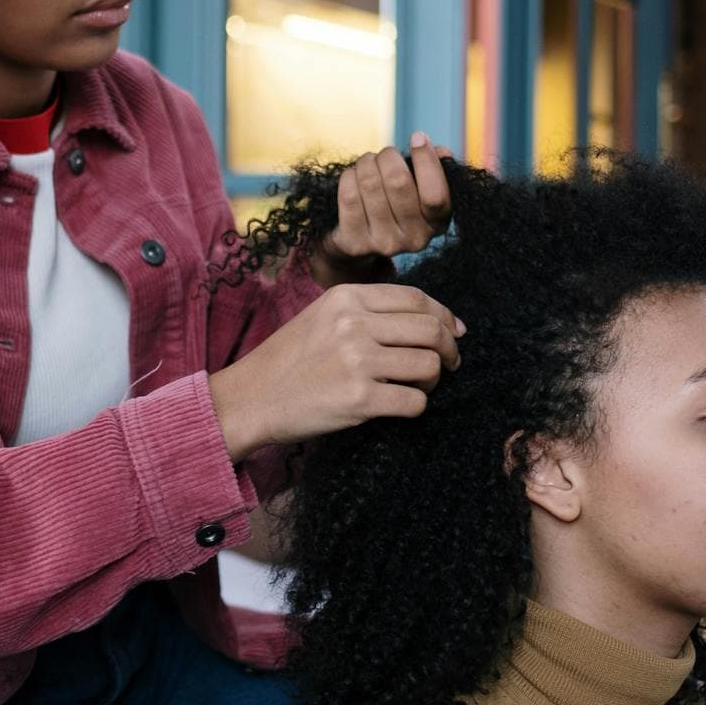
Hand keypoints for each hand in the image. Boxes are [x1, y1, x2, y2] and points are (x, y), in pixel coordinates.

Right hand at [206, 282, 464, 460]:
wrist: (250, 399)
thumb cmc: (287, 361)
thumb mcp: (321, 317)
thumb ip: (367, 312)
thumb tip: (432, 321)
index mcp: (346, 297)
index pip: (416, 298)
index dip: (444, 316)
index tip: (455, 333)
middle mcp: (353, 324)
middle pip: (431, 329)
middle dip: (449, 349)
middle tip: (449, 364)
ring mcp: (357, 361)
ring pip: (429, 365)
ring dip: (433, 380)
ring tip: (418, 387)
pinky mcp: (359, 400)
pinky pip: (415, 402)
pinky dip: (416, 407)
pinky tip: (400, 406)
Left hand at [312, 132, 454, 287]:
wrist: (363, 240)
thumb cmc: (398, 203)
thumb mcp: (421, 189)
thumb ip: (434, 168)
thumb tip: (441, 152)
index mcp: (437, 223)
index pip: (435, 195)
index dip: (426, 161)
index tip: (417, 136)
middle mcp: (415, 239)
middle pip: (397, 181)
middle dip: (389, 156)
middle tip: (386, 154)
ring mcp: (385, 244)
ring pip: (370, 183)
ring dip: (366, 163)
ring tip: (368, 163)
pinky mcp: (356, 243)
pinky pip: (349, 195)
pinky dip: (349, 177)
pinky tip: (353, 177)